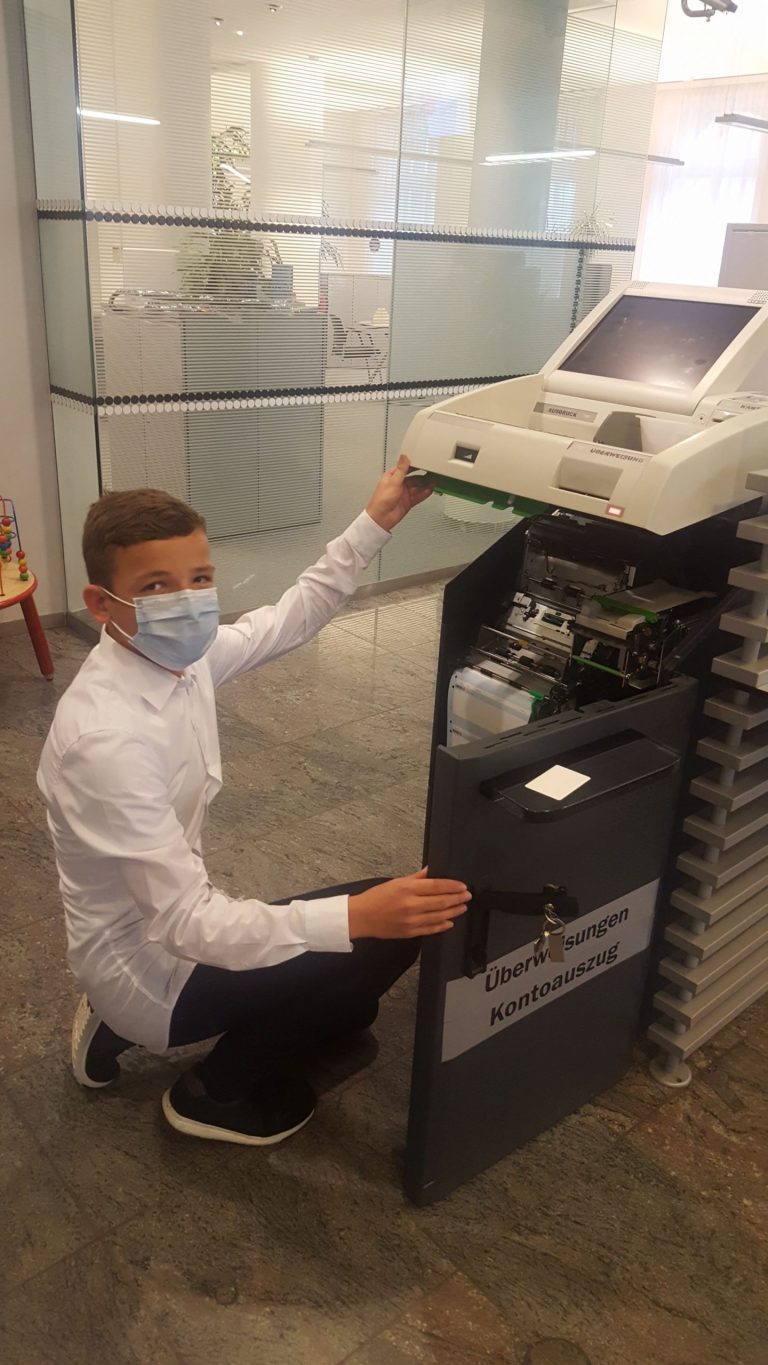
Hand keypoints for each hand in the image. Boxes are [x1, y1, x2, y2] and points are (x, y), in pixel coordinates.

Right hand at [348, 868, 470, 939]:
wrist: (361, 917)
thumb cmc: (377, 898)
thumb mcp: (396, 881)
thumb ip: (417, 877)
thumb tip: (432, 870)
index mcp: (407, 889)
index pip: (437, 886)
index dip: (453, 886)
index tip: (463, 886)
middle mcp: (411, 905)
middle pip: (441, 901)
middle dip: (457, 898)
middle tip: (467, 896)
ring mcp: (411, 920)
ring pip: (439, 916)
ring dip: (454, 911)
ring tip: (462, 907)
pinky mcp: (410, 932)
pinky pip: (430, 929)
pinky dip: (442, 925)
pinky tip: (450, 922)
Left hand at [366, 454, 432, 531]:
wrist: (381, 518)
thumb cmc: (381, 501)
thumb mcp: (393, 482)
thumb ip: (401, 470)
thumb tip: (404, 456)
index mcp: (392, 477)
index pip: (406, 468)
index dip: (415, 465)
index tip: (424, 462)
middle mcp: (398, 484)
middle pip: (414, 478)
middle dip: (423, 476)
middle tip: (432, 472)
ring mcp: (404, 493)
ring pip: (417, 487)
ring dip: (425, 485)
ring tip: (433, 481)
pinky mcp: (408, 501)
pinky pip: (418, 495)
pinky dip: (425, 493)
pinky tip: (430, 489)